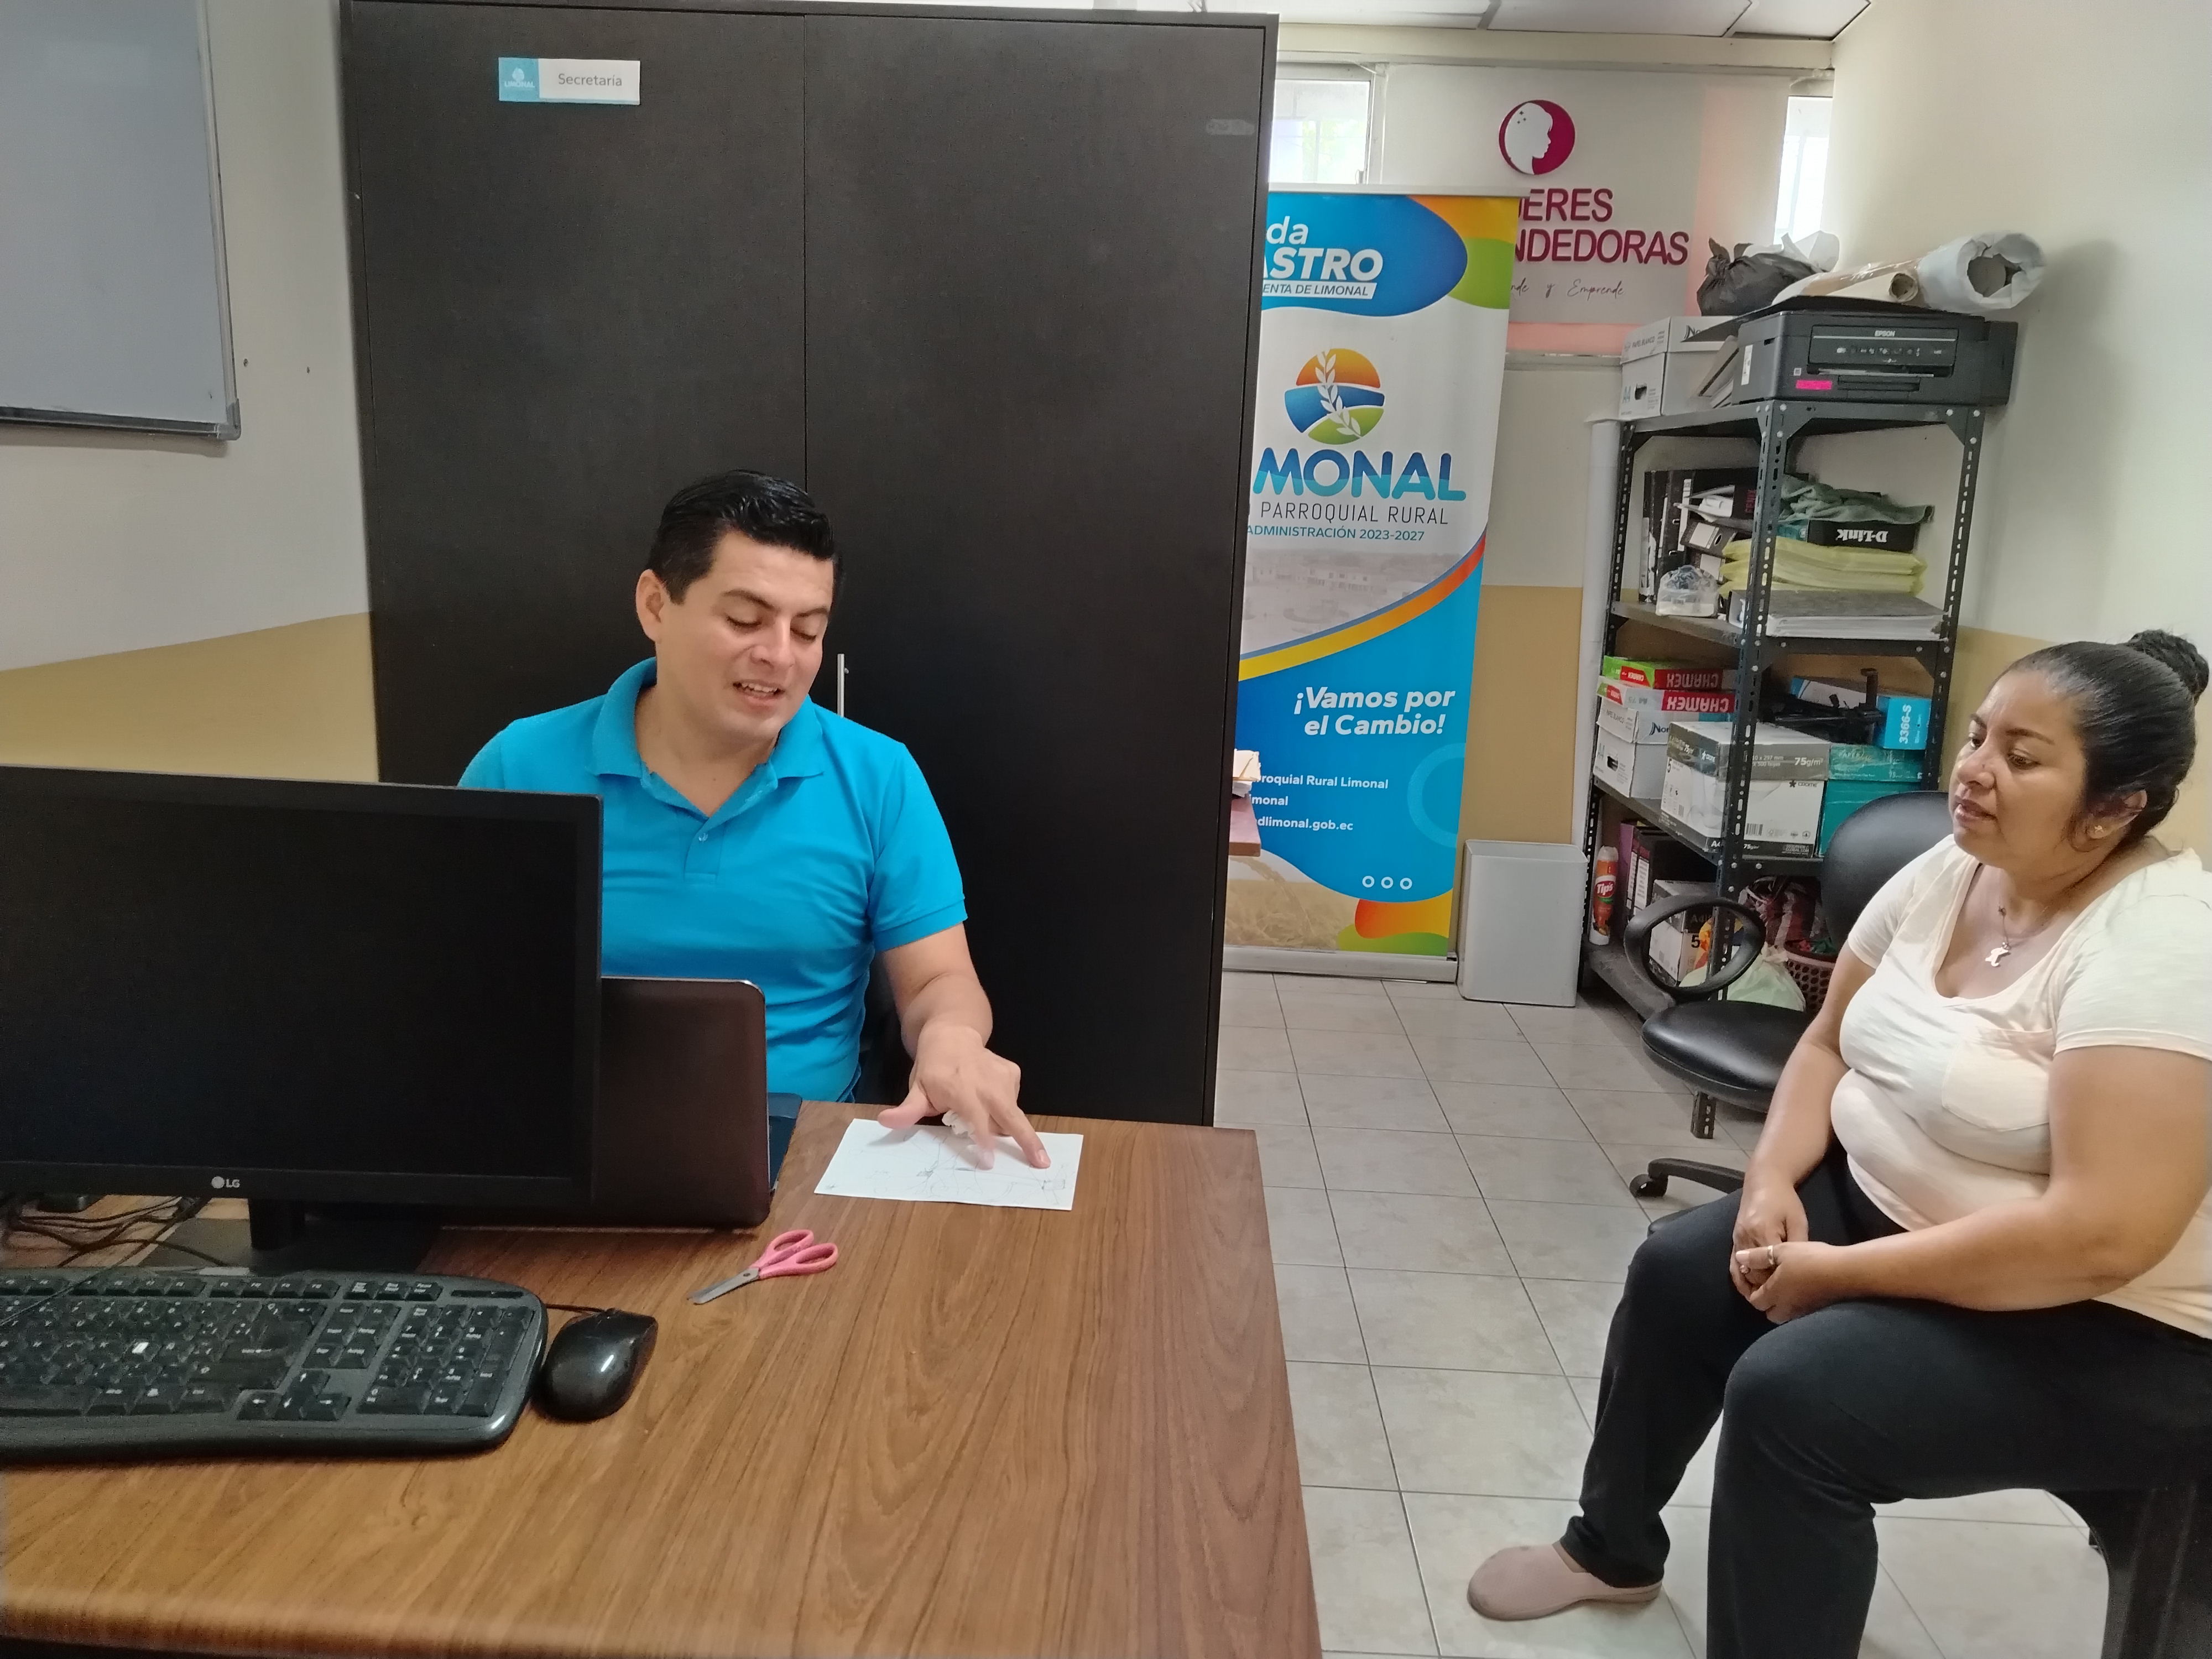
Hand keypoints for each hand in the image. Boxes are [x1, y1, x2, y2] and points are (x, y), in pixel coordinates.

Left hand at [875, 1023, 1047, 1168]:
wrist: (953, 1035)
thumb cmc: (933, 1068)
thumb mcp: (917, 1088)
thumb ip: (907, 1110)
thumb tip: (885, 1122)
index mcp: (961, 1088)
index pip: (976, 1118)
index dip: (983, 1139)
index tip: (988, 1160)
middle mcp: (986, 1082)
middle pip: (1010, 1115)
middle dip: (1027, 1139)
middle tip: (1041, 1162)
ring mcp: (1003, 1076)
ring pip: (1011, 1113)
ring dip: (1005, 1126)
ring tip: (991, 1125)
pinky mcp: (1013, 1073)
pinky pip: (1012, 1102)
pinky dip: (1004, 1109)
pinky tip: (990, 1101)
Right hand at [1729, 1173, 1807, 1300]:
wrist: (1764, 1181)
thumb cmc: (1785, 1200)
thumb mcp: (1798, 1221)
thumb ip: (1797, 1245)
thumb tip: (1798, 1269)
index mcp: (1763, 1232)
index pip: (1770, 1268)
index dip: (1779, 1284)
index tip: (1791, 1296)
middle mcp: (1746, 1238)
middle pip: (1754, 1273)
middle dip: (1766, 1289)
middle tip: (1781, 1304)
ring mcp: (1737, 1238)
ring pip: (1742, 1271)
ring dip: (1752, 1287)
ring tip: (1764, 1301)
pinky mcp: (1734, 1238)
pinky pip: (1733, 1263)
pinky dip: (1739, 1277)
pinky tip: (1747, 1289)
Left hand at [1733, 1240, 1849, 1322]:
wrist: (1845, 1272)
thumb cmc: (1809, 1259)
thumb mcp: (1781, 1251)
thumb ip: (1758, 1256)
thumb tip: (1739, 1258)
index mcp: (1774, 1294)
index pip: (1755, 1301)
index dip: (1752, 1291)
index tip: (1754, 1278)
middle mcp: (1787, 1308)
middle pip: (1770, 1313)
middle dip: (1767, 1303)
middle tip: (1770, 1284)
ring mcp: (1803, 1311)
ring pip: (1786, 1315)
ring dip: (1782, 1304)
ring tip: (1786, 1285)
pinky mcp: (1817, 1310)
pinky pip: (1800, 1312)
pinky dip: (1796, 1303)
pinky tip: (1802, 1288)